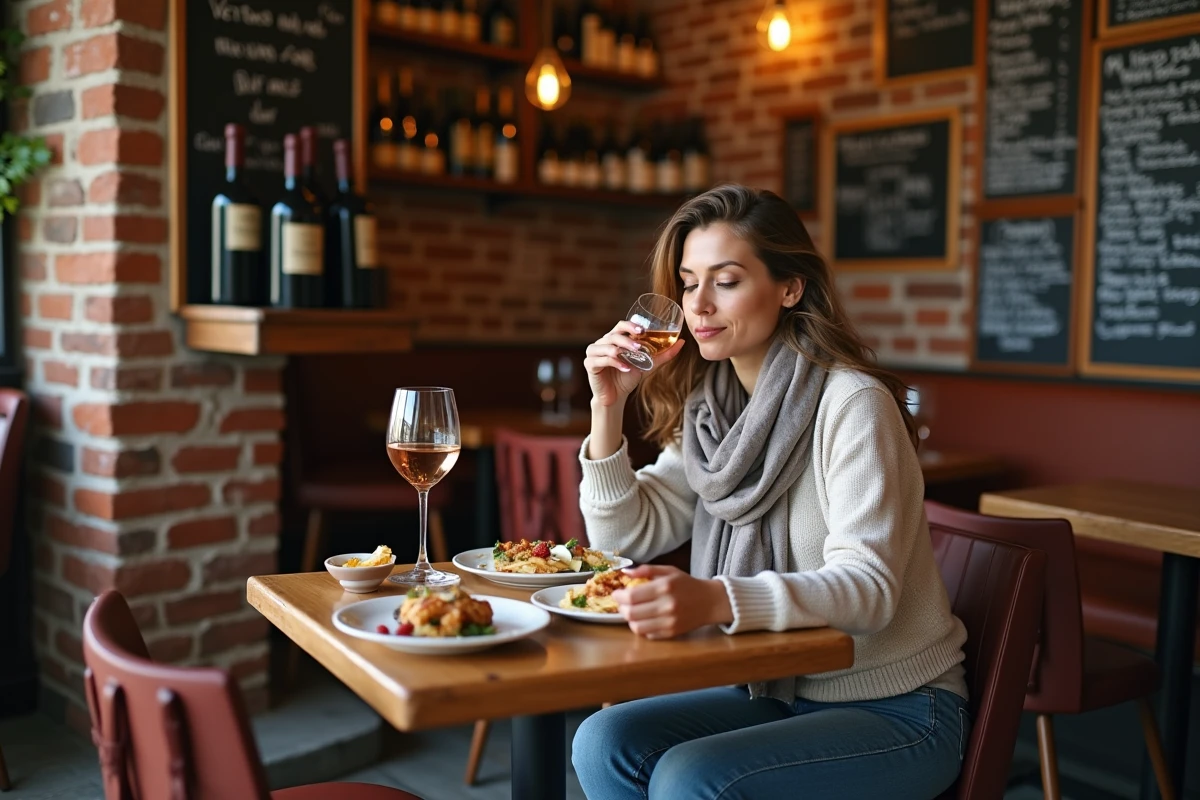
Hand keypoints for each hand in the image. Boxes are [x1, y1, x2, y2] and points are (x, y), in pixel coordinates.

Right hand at [583, 321, 685, 407]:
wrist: (615, 396)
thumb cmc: (628, 377)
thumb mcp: (647, 365)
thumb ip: (662, 355)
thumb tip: (681, 342)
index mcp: (615, 338)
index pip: (621, 325)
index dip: (630, 325)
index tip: (642, 330)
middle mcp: (603, 342)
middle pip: (614, 335)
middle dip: (628, 339)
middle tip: (640, 346)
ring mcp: (594, 352)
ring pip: (607, 346)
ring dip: (621, 350)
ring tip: (634, 357)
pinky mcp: (590, 364)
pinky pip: (602, 360)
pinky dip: (615, 363)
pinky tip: (626, 368)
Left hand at [612, 565, 732, 638]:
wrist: (710, 602)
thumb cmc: (687, 584)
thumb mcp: (668, 570)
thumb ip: (646, 570)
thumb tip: (625, 573)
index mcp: (664, 587)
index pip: (632, 596)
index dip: (619, 596)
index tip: (616, 593)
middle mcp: (666, 606)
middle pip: (631, 613)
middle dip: (622, 608)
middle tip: (623, 603)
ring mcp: (669, 622)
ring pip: (637, 627)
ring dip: (629, 619)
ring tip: (632, 611)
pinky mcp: (671, 634)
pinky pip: (647, 634)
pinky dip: (641, 627)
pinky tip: (644, 619)